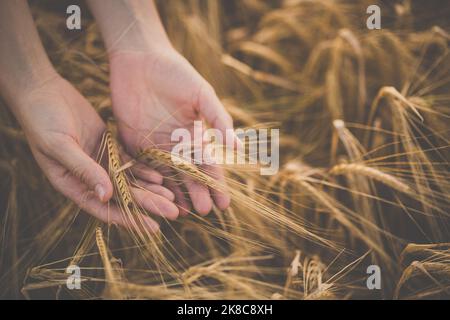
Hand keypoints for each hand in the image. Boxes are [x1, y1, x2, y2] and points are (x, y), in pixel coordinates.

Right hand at [10, 75, 177, 230]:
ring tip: (172, 198)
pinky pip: (129, 163)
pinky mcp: (108, 147)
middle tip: (173, 212)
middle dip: (148, 204)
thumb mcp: (59, 146)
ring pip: (129, 180)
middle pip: (123, 196)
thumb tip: (107, 196)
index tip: (152, 226)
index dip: (129, 218)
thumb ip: (84, 170)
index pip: (105, 208)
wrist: (42, 92)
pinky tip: (160, 176)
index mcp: (72, 184)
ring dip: (150, 189)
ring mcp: (100, 162)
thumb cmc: (42, 120)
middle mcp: (88, 177)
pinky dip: (144, 170)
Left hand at [109, 48, 233, 215]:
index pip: (207, 164)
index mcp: (193, 134)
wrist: (140, 58)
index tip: (224, 202)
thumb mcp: (202, 95)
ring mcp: (153, 145)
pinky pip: (140, 166)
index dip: (216, 183)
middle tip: (205, 212)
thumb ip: (218, 119)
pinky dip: (147, 182)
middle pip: (187, 174)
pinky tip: (154, 196)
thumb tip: (238, 147)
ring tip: (182, 212)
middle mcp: (175, 144)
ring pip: (165, 175)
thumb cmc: (176, 73)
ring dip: (174, 193)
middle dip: (197, 193)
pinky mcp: (131, 142)